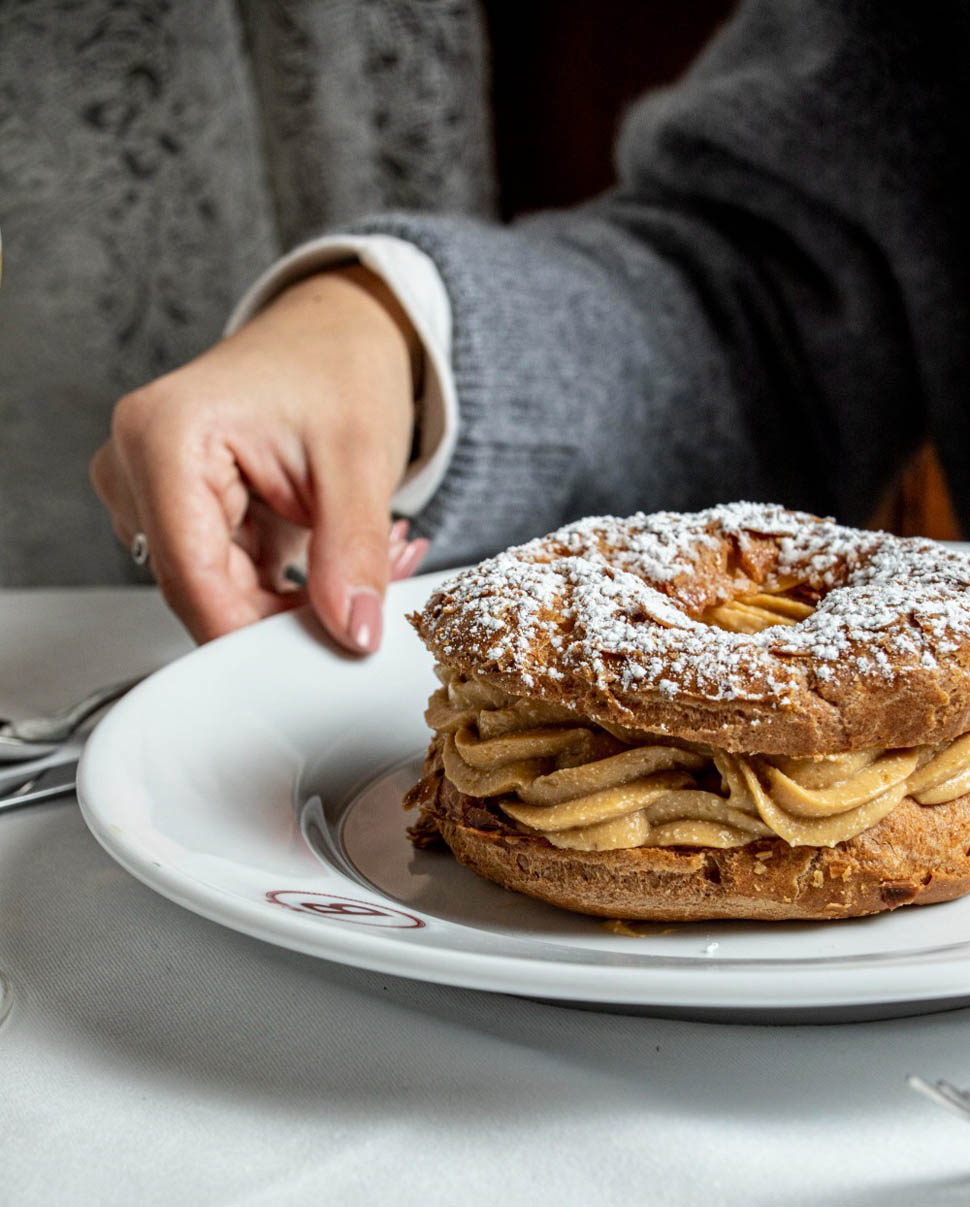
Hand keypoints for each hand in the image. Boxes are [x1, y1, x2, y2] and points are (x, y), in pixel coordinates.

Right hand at [90, 265, 428, 650]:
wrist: (338, 333)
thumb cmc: (337, 364)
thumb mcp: (358, 459)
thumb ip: (352, 552)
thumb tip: (351, 633)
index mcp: (163, 436)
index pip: (192, 576)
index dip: (254, 632)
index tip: (318, 655)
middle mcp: (136, 465)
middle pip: (204, 591)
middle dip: (293, 609)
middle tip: (376, 588)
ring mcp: (151, 491)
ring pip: (222, 592)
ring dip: (302, 595)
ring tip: (371, 550)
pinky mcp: (179, 511)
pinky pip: (230, 579)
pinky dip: (292, 582)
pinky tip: (339, 552)